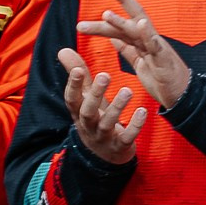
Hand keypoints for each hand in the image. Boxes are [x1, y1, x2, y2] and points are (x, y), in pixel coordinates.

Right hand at [56, 46, 145, 164]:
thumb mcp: (85, 98)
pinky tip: (143, 111)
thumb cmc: (95, 117)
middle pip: (88, 111)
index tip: (78, 70)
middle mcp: (89, 125)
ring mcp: (104, 137)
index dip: (73, 85)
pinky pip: (127, 137)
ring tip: (128, 90)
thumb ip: (78, 75)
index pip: (72, 99)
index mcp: (79, 112)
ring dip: (117, 107)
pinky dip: (135, 125)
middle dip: (95, 94)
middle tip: (104, 75)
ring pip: (108, 124)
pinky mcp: (120, 146)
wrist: (106, 154)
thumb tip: (62, 50)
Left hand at [78, 0, 191, 109]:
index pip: (126, 23)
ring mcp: (157, 48)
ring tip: (107, 14)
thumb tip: (112, 38)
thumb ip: (127, 49)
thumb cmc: (161, 79)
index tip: (95, 7)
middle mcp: (150, 40)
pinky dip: (148, 34)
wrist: (181, 96)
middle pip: (135, 17)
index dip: (111, 16)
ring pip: (139, 30)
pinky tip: (142, 24)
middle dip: (124, 0)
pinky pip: (155, 45)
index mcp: (142, 41)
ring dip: (122, 21)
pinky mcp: (163, 59)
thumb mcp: (139, 63)